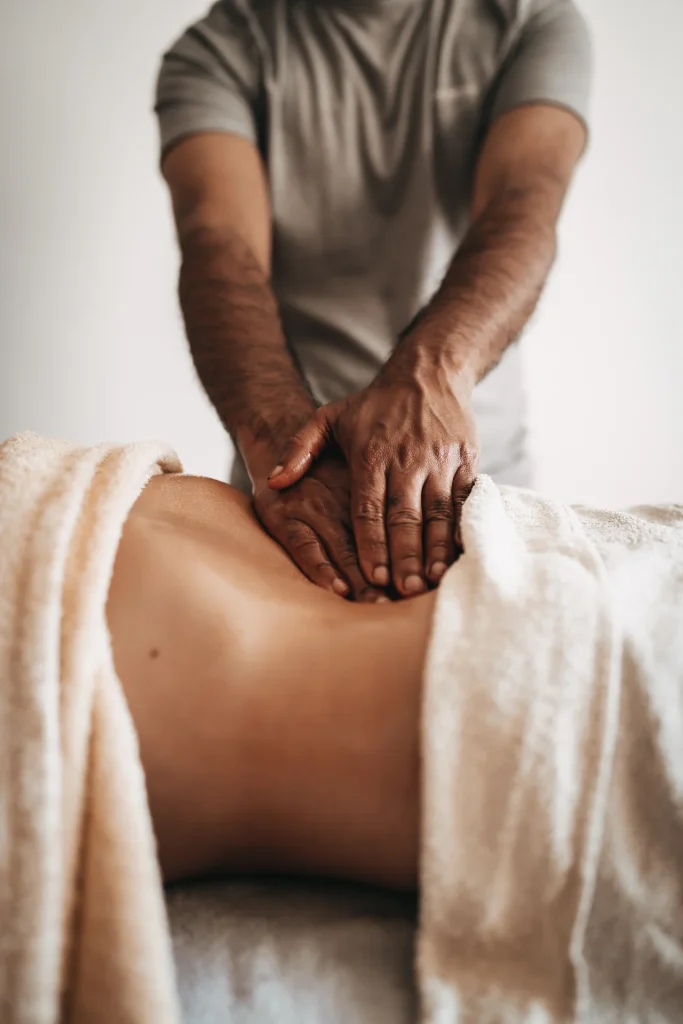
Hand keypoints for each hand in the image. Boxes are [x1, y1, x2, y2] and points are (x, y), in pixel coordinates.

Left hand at [267, 371, 478, 597]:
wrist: (428, 372)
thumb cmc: (373, 403)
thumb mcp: (328, 417)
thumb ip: (299, 449)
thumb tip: (274, 482)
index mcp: (371, 454)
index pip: (369, 507)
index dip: (371, 543)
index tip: (372, 575)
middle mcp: (406, 460)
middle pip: (405, 516)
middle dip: (404, 556)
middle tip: (403, 591)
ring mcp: (439, 461)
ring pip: (437, 513)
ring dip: (435, 550)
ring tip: (432, 582)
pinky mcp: (465, 462)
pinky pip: (463, 501)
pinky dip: (460, 529)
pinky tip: (458, 555)